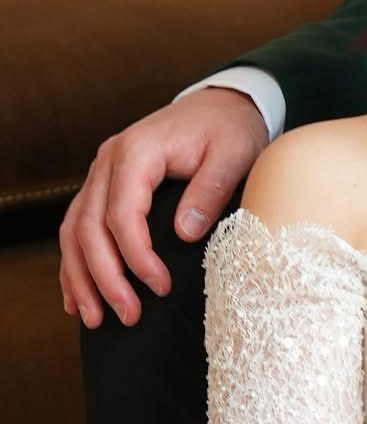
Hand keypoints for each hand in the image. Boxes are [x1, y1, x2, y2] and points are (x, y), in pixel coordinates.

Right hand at [58, 88, 268, 327]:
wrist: (221, 104)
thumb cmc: (229, 129)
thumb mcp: (234, 153)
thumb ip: (209, 190)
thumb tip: (185, 234)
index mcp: (139, 150)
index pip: (122, 214)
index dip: (136, 257)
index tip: (160, 287)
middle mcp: (109, 160)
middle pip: (89, 227)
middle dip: (105, 278)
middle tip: (129, 315)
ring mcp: (102, 172)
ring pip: (74, 230)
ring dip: (81, 277)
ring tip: (95, 319)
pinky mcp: (104, 184)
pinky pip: (78, 226)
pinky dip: (75, 262)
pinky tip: (78, 296)